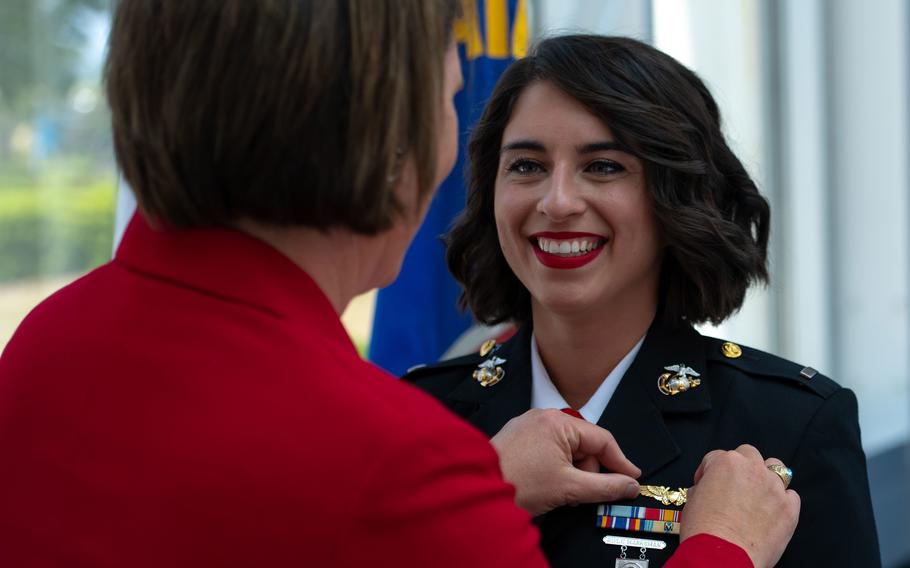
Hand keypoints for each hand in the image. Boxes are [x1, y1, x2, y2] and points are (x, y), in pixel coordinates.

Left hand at [489, 408, 640, 516]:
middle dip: (587, 472)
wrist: (476, 490)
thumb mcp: (569, 488)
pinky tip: (547, 485)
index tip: (632, 478)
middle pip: (584, 445)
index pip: (601, 439)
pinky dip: (555, 468)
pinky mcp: (518, 437)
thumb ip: (605, 486)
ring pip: (566, 450)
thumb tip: (630, 485)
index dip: (620, 462)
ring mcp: (528, 425)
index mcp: (558, 421)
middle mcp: (543, 417)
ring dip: (570, 472)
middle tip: (581, 494)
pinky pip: (548, 449)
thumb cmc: (517, 483)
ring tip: (558, 492)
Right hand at [682, 445, 799, 567]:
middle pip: (748, 454)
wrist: (722, 557)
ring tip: (757, 495)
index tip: (708, 484)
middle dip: (740, 467)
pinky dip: (782, 501)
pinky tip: (771, 512)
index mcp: (725, 463)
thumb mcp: (691, 501)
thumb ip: (703, 487)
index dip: (709, 472)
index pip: (716, 457)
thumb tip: (707, 489)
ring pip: (775, 468)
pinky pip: (791, 495)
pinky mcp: (789, 508)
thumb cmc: (704, 531)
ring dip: (765, 477)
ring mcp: (773, 487)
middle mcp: (751, 469)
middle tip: (733, 486)